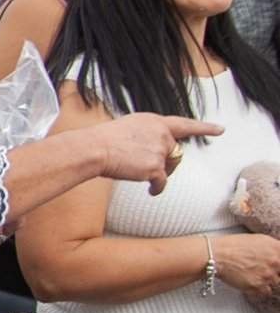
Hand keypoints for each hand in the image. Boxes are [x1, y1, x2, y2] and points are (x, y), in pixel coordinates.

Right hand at [94, 112, 224, 195]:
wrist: (94, 149)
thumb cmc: (103, 140)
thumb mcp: (128, 128)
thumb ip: (146, 135)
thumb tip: (154, 150)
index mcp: (154, 121)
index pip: (184, 125)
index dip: (204, 128)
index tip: (220, 130)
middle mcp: (161, 134)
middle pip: (175, 153)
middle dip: (166, 162)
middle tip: (147, 166)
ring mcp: (160, 150)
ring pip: (169, 168)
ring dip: (158, 173)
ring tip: (138, 172)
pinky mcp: (156, 168)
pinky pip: (161, 182)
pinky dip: (156, 188)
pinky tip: (150, 190)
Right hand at [213, 235, 279, 300]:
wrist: (216, 255)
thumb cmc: (232, 245)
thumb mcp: (258, 239)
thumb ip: (273, 247)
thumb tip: (277, 252)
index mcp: (277, 248)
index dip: (278, 265)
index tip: (275, 266)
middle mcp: (275, 262)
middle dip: (274, 272)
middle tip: (262, 270)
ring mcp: (268, 275)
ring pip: (275, 283)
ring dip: (267, 280)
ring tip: (254, 275)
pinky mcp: (259, 287)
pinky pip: (265, 291)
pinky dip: (259, 288)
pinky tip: (250, 281)